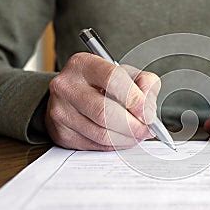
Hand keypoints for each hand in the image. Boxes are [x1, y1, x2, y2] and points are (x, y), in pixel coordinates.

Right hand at [45, 52, 160, 150]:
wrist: (73, 94)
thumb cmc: (103, 83)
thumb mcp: (126, 74)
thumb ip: (144, 83)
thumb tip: (148, 108)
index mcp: (84, 64)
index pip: (112, 79)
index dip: (135, 99)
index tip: (148, 113)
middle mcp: (67, 86)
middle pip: (104, 112)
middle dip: (133, 125)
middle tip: (147, 129)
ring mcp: (60, 111)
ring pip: (101, 133)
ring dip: (127, 138)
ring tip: (138, 134)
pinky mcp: (62, 134)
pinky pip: (95, 146)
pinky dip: (116, 145)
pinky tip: (123, 138)